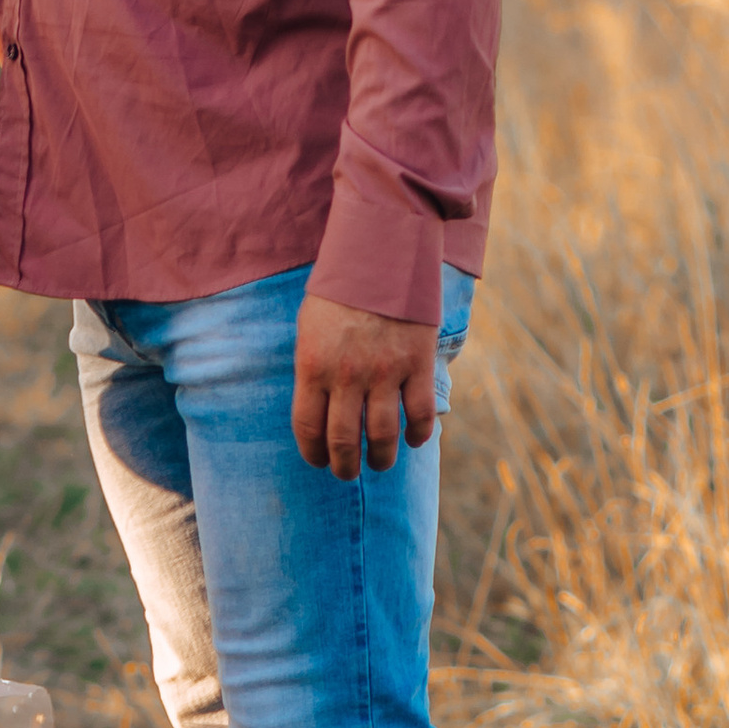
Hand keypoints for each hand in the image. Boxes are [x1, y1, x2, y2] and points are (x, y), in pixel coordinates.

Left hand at [292, 296, 436, 479]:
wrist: (380, 255)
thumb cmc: (339, 291)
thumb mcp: (309, 328)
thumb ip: (312, 368)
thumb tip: (316, 405)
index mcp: (313, 366)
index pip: (308, 427)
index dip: (313, 453)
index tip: (318, 461)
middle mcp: (347, 376)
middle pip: (343, 440)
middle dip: (344, 466)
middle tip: (348, 473)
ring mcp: (384, 372)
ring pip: (383, 436)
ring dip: (381, 458)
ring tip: (379, 463)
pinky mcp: (416, 365)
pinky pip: (420, 414)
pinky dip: (419, 435)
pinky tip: (415, 440)